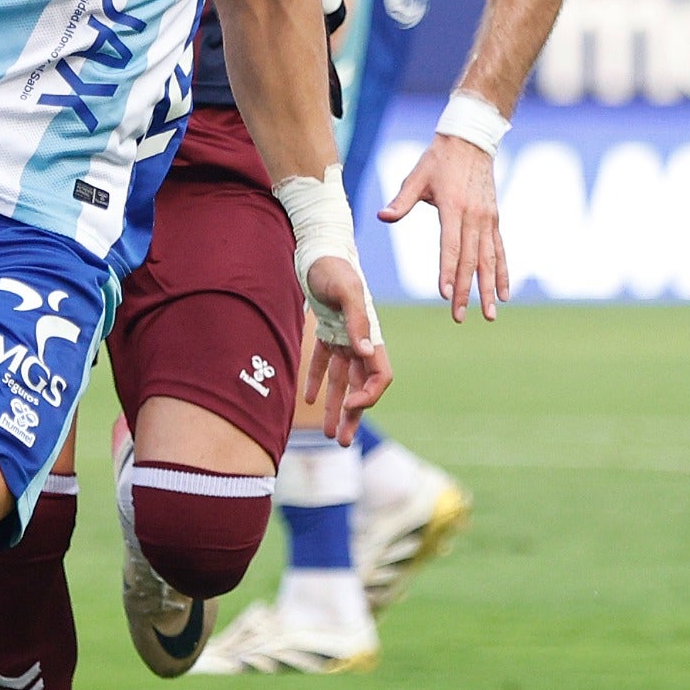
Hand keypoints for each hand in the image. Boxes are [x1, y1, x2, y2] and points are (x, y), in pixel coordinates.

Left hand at [298, 256, 390, 442]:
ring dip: (337, 407)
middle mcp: (360, 340)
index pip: (380, 375)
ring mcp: (343, 337)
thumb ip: (357, 321)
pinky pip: (323, 362)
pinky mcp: (326, 331)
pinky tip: (310, 400)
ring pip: (342, 380)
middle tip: (343, 442)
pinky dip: (317, 381)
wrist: (316, 248)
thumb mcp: (347, 289)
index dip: (369, 394)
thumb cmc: (333, 265)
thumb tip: (366, 354)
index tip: (350, 404)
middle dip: (354, 415)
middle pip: (361, 386)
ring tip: (330, 434)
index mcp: (371, 333)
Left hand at [380, 133, 507, 320]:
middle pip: (470, 259)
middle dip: (466, 290)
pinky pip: (500, 250)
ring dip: (488, 288)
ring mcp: (487, 219)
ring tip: (489, 315)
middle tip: (460, 316)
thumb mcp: (417, 176)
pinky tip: (503, 294)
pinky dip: (502, 273)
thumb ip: (402, 200)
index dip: (448, 271)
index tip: (446, 295)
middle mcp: (473, 216)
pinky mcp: (494, 220)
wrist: (471, 142)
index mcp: (453, 207)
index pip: (450, 246)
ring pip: (489, 259)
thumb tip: (382, 216)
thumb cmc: (438, 159)